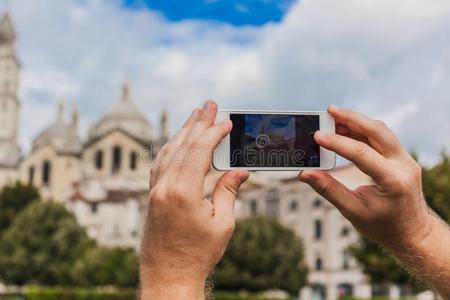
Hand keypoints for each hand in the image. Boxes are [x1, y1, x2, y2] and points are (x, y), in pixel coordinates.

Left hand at [140, 100, 248, 299]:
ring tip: (195, 116)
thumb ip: (228, 192)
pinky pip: (160, 164)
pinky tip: (178, 142)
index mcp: (183, 192)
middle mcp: (164, 187)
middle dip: (197, 122)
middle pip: (182, 145)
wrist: (168, 276)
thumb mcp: (222, 224)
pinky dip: (171, 148)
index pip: (199, 151)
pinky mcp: (152, 196)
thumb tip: (240, 171)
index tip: (226, 121)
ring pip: (168, 152)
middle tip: (209, 104)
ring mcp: (155, 191)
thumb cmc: (197, 254)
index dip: (213, 133)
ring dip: (183, 132)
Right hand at [299, 105, 430, 250]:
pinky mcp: (400, 158)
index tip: (317, 136)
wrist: (412, 233)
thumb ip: (329, 190)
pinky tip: (345, 129)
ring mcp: (405, 160)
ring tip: (333, 117)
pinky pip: (381, 137)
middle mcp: (404, 165)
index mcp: (393, 181)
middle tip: (329, 110)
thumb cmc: (383, 226)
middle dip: (352, 118)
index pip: (363, 153)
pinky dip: (362, 131)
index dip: (337, 143)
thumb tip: (305, 174)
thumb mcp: (353, 212)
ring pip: (380, 131)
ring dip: (356, 121)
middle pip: (378, 131)